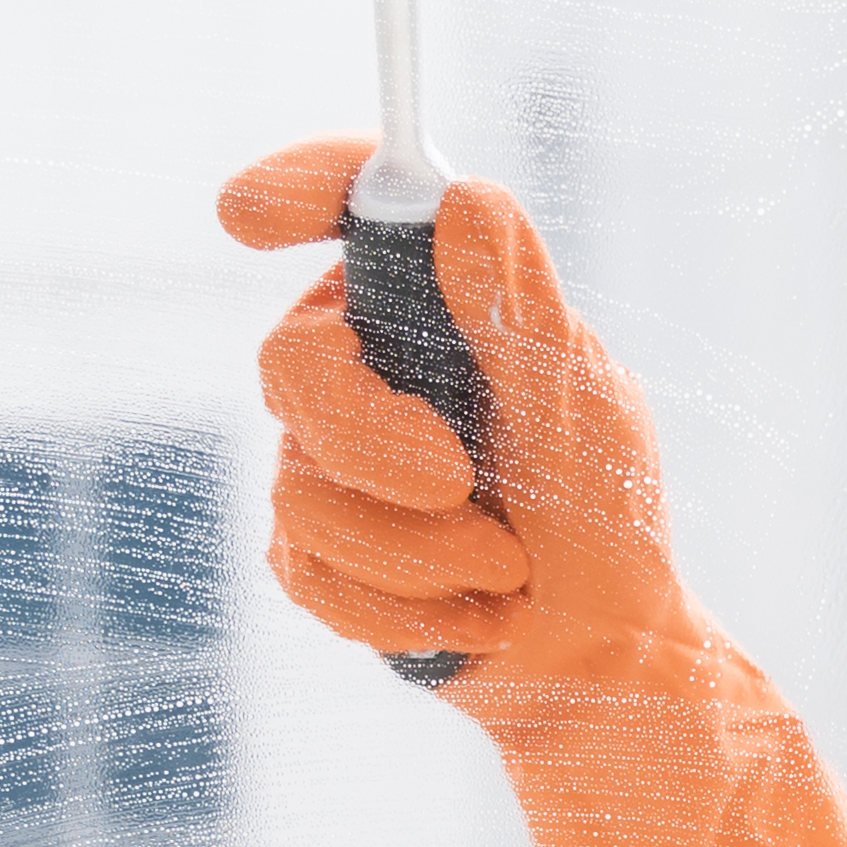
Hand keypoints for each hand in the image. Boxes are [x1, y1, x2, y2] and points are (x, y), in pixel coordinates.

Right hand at [228, 141, 846, 846]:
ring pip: (301, 485)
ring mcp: (323, 458)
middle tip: (461, 484)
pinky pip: (307, 569)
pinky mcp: (311, 549)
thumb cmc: (602, 514)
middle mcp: (361, 364)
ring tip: (506, 571)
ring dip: (418, 547)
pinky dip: (403, 605)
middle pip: (289, 364)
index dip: (292, 191)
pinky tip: (472, 616)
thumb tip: (462, 201)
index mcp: (427, 301)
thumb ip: (518, 306)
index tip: (244, 216)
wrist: (598, 656)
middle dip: (375, 439)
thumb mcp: (577, 402)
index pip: (349, 209)